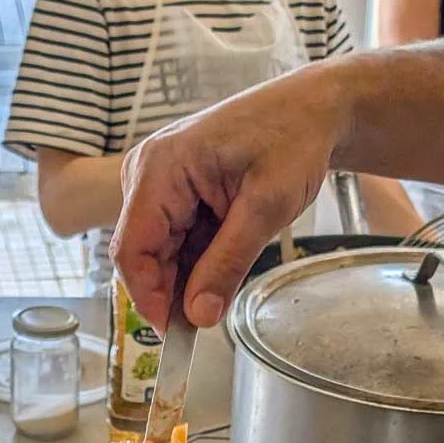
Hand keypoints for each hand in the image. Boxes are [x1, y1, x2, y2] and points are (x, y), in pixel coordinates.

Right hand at [110, 63, 346, 330]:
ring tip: (226, 279)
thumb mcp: (266, 207)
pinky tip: (224, 258)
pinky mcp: (170, 190)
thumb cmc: (293, 140)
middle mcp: (146, 172)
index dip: (149, 298)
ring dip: (187, 276)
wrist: (312, 109)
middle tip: (209, 318)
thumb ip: (227, 264)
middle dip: (171, 291)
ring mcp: (156, 181)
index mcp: (160, 168)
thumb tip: (198, 316)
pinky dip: (195, 261)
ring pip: (157, 252)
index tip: (176, 334)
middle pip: (141, 255)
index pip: (131, 250)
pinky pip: (172, 240)